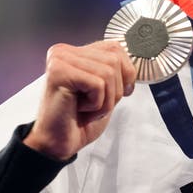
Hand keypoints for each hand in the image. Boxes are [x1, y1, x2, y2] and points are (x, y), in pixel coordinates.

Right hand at [24, 40, 135, 159]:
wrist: (56, 145)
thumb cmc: (79, 120)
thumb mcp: (106, 90)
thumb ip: (116, 71)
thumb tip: (135, 63)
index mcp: (75, 52)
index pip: (115, 48)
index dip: (124, 73)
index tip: (113, 93)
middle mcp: (65, 51)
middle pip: (114, 61)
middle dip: (114, 91)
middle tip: (94, 106)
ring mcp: (59, 60)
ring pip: (108, 73)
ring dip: (105, 100)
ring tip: (86, 109)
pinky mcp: (59, 73)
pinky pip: (97, 84)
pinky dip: (96, 104)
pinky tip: (78, 109)